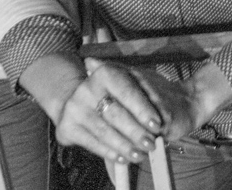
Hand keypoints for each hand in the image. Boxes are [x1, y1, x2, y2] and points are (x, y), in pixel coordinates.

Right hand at [49, 58, 165, 164]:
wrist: (80, 99)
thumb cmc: (115, 92)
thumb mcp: (132, 85)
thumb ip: (148, 94)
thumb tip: (165, 114)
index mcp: (105, 73)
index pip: (127, 92)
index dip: (142, 109)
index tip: (157, 124)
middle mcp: (86, 89)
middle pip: (116, 114)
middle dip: (135, 132)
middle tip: (151, 144)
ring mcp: (74, 109)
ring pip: (104, 131)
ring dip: (124, 146)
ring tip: (140, 155)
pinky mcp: (67, 128)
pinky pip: (92, 143)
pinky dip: (110, 152)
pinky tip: (123, 158)